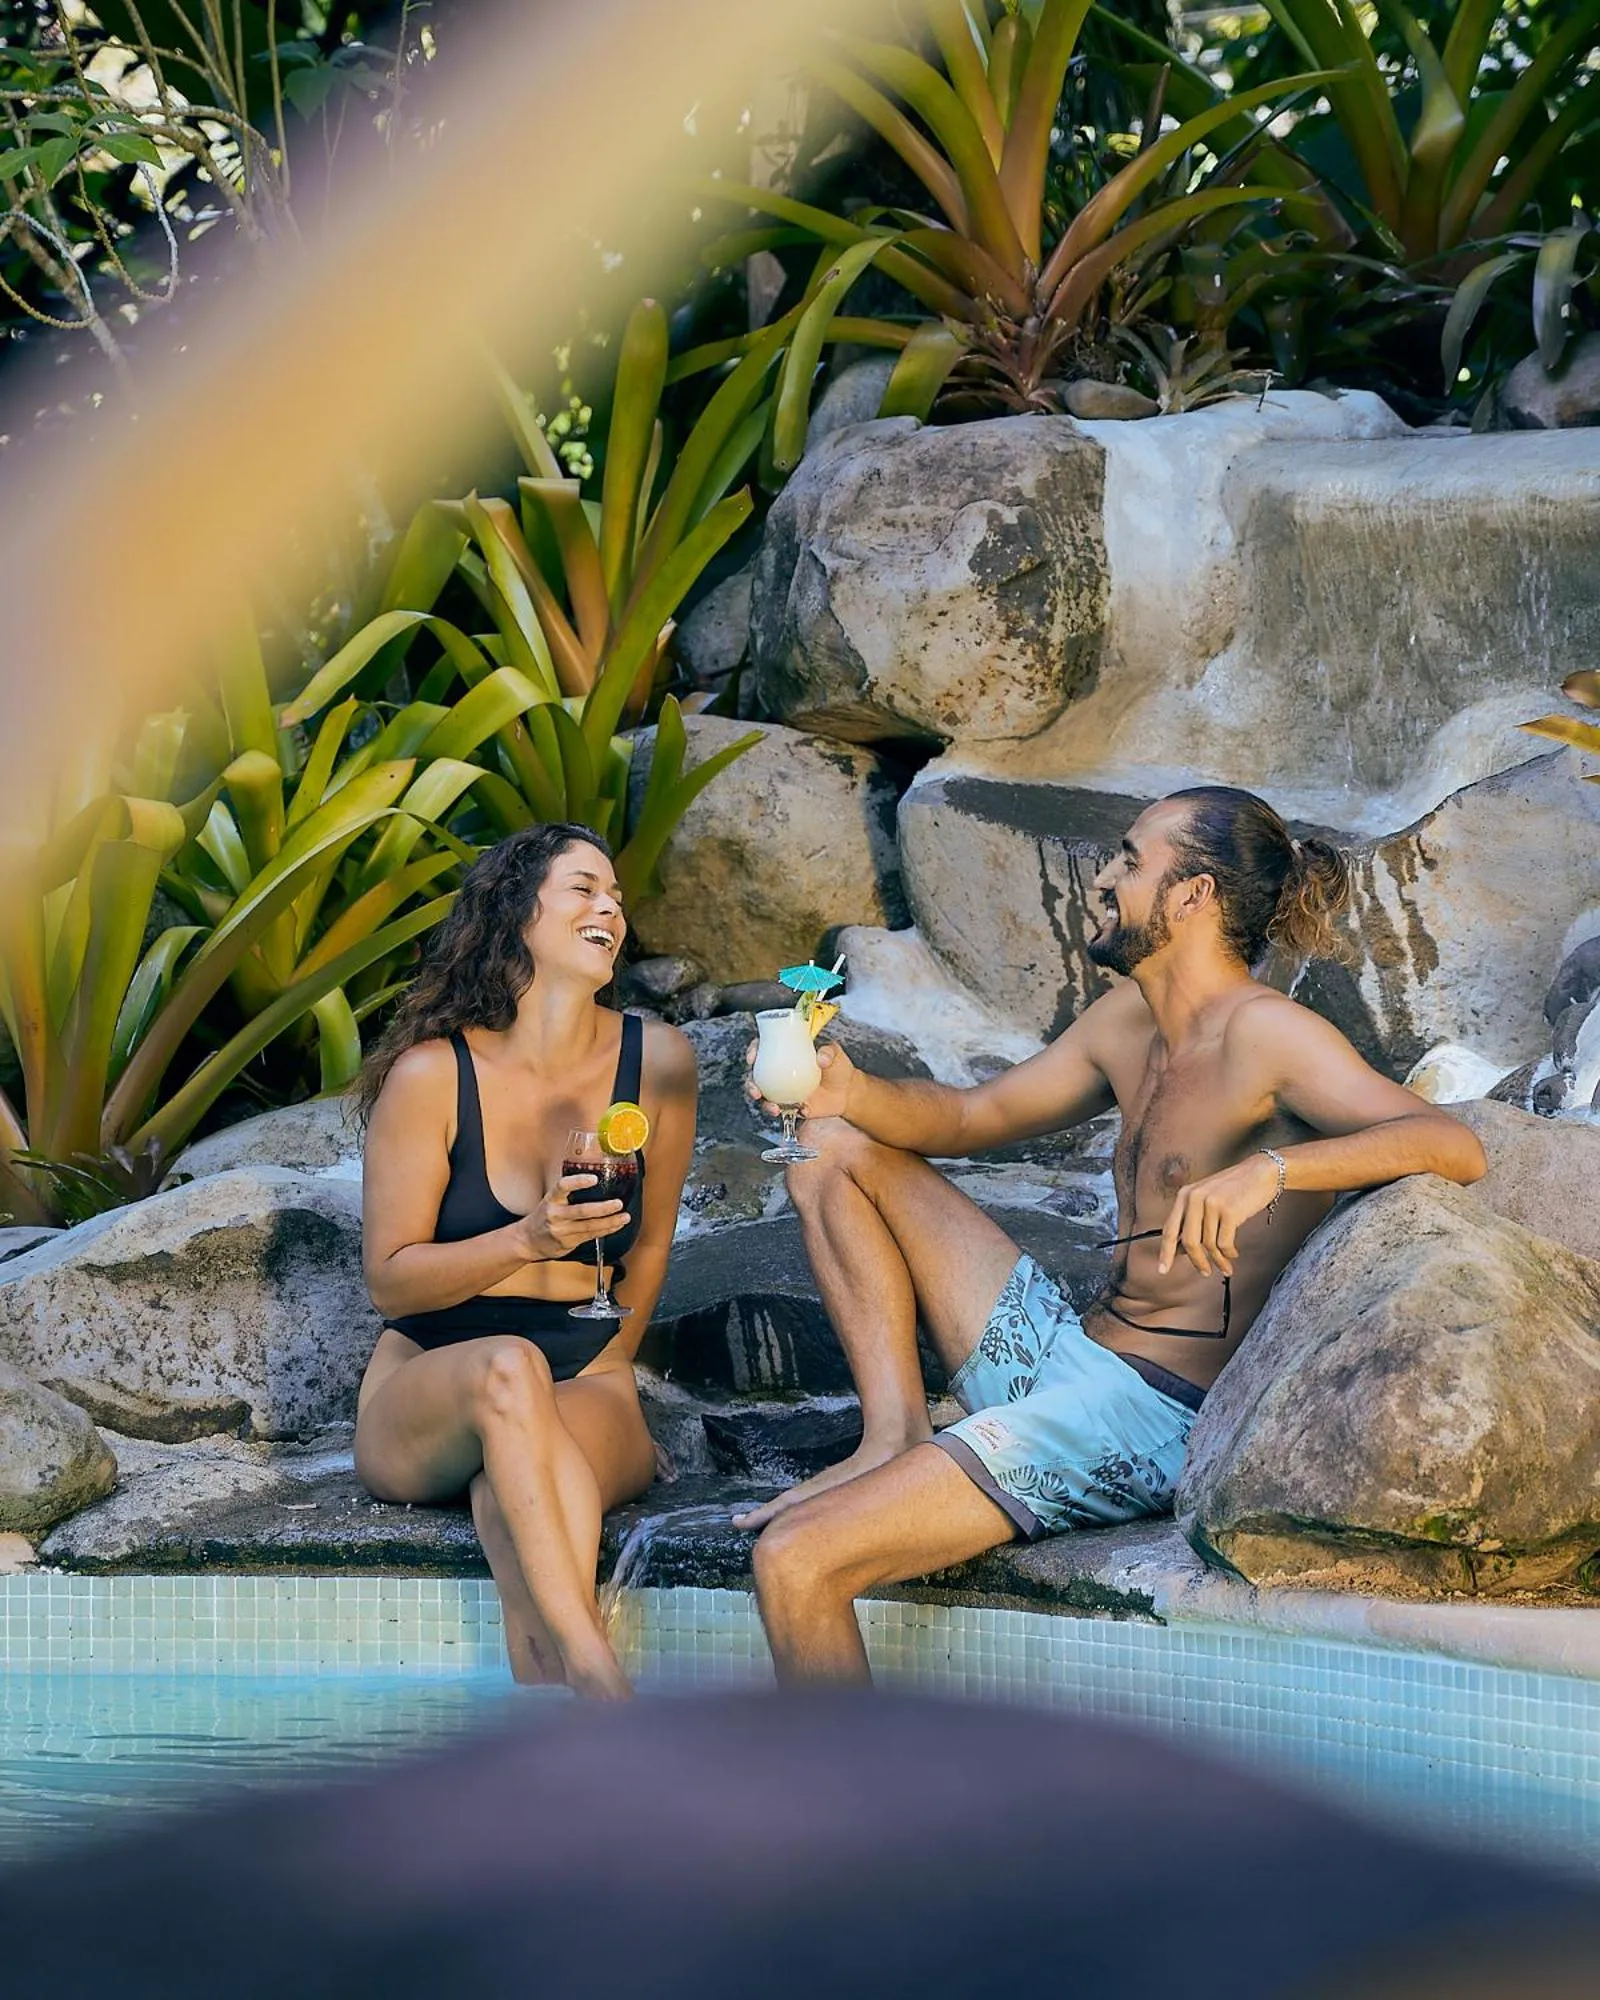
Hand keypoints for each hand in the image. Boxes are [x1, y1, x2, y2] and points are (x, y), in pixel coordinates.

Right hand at [514, 1174, 630, 1261]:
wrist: (528, 1240)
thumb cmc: (545, 1216)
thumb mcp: (552, 1200)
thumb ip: (569, 1194)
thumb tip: (598, 1182)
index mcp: (552, 1198)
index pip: (563, 1186)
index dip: (578, 1182)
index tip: (593, 1179)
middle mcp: (555, 1214)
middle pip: (581, 1210)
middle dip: (603, 1208)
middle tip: (618, 1203)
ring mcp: (561, 1229)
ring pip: (589, 1226)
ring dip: (610, 1221)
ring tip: (625, 1217)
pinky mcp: (567, 1242)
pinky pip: (590, 1235)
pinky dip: (606, 1230)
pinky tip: (616, 1225)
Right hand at [744, 1037, 856, 1123]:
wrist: (848, 1091)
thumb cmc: (839, 1067)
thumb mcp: (835, 1054)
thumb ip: (828, 1052)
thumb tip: (821, 1057)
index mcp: (787, 1053)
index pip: (763, 1048)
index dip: (753, 1050)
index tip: (753, 1056)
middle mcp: (780, 1071)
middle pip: (756, 1075)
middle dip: (750, 1082)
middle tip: (755, 1088)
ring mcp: (783, 1089)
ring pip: (763, 1095)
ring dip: (762, 1102)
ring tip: (771, 1107)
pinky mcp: (790, 1105)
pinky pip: (779, 1109)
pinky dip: (778, 1111)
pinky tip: (785, 1111)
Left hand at [1158, 1153, 1282, 1278]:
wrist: (1261, 1172)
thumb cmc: (1235, 1189)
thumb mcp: (1206, 1197)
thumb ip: (1193, 1218)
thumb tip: (1183, 1249)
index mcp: (1185, 1195)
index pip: (1169, 1229)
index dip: (1166, 1252)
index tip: (1162, 1270)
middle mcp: (1194, 1198)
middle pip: (1188, 1241)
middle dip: (1197, 1261)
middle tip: (1204, 1272)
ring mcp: (1211, 1204)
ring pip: (1208, 1244)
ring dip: (1218, 1260)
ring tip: (1226, 1267)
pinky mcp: (1229, 1211)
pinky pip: (1224, 1243)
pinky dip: (1229, 1253)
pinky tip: (1234, 1254)